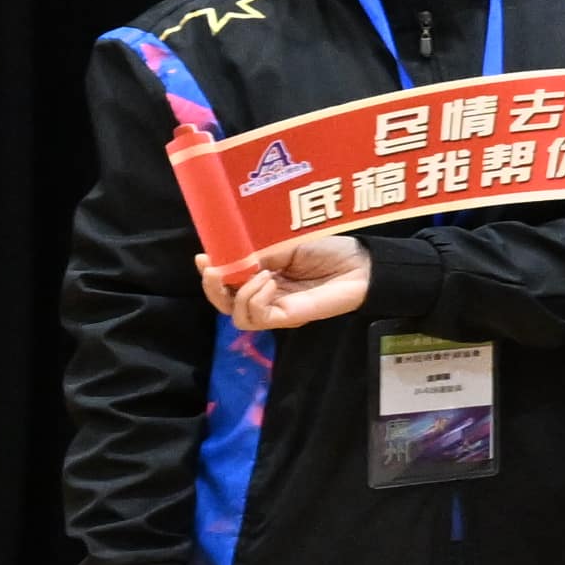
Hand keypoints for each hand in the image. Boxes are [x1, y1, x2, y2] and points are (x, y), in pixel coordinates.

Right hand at [200, 234, 370, 332]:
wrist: (361, 263)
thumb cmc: (330, 250)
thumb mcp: (286, 246)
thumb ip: (258, 254)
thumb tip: (228, 258)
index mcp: (262, 276)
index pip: (227, 283)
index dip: (211, 273)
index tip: (203, 256)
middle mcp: (265, 296)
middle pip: (225, 304)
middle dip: (213, 288)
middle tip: (214, 270)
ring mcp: (276, 309)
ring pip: (237, 316)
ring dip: (238, 293)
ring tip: (259, 275)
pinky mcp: (288, 318)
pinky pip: (257, 319)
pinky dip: (255, 300)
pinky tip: (269, 283)